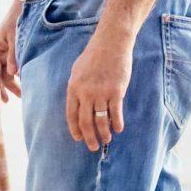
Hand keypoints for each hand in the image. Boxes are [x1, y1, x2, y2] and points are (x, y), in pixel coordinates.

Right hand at [0, 9, 21, 99]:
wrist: (25, 4)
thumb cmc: (17, 18)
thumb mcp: (15, 37)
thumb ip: (13, 55)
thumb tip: (13, 73)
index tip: (3, 99)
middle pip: (2, 73)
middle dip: (9, 86)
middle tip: (21, 98)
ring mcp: (6, 50)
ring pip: (8, 70)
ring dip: (15, 81)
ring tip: (24, 93)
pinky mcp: (14, 48)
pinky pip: (14, 63)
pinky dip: (19, 71)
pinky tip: (25, 79)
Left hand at [63, 28, 131, 150]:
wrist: (111, 43)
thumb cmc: (94, 56)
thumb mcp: (77, 71)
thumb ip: (76, 88)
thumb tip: (78, 106)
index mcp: (73, 88)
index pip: (71, 115)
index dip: (75, 129)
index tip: (79, 139)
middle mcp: (85, 93)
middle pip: (86, 122)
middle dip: (89, 137)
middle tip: (93, 147)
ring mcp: (101, 93)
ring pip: (101, 120)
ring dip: (104, 133)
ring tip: (107, 139)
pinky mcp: (116, 91)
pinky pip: (116, 113)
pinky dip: (117, 123)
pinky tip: (119, 129)